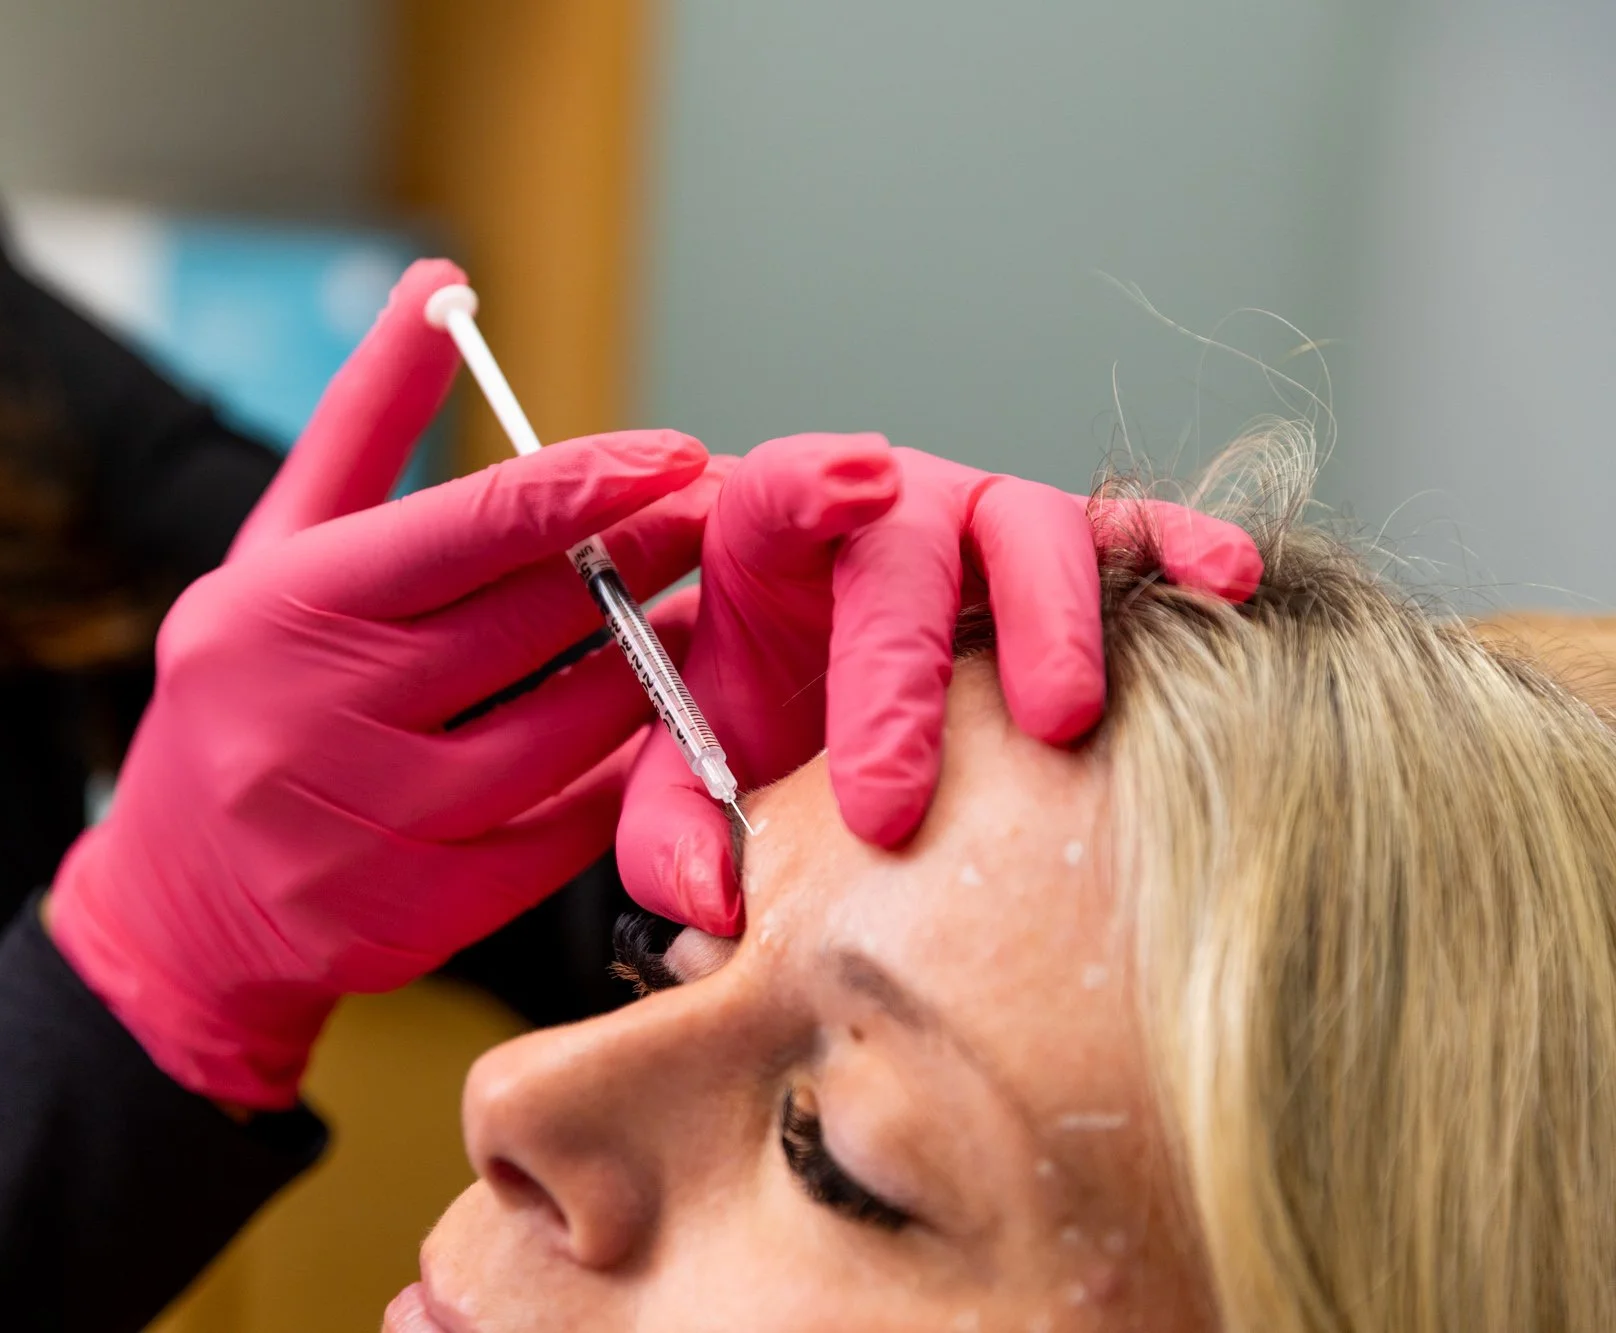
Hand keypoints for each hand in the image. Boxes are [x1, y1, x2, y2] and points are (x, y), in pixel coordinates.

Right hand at [47, 258, 721, 1109]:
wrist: (175, 901)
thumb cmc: (242, 686)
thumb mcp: (276, 549)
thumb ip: (368, 420)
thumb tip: (441, 285)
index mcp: (282, 607)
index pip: (470, 527)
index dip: (590, 483)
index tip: (680, 454)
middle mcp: (316, 714)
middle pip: (536, 623)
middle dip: (643, 562)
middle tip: (712, 522)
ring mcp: (368, 825)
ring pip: (568, 731)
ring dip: (653, 666)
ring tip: (700, 615)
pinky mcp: (416, 914)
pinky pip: (562, 832)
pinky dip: (621, 776)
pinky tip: (654, 726)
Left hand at [616, 434, 1262, 933]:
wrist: (830, 698)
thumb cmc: (761, 724)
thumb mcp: (690, 774)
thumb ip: (670, 829)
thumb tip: (708, 901)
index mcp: (777, 544)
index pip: (781, 488)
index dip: (811, 480)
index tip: (845, 494)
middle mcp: (892, 517)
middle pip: (907, 545)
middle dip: (902, 665)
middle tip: (892, 796)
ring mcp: (991, 531)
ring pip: (1035, 533)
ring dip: (1050, 619)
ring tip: (1062, 719)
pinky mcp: (1075, 561)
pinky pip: (1137, 539)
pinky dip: (1181, 551)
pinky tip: (1225, 585)